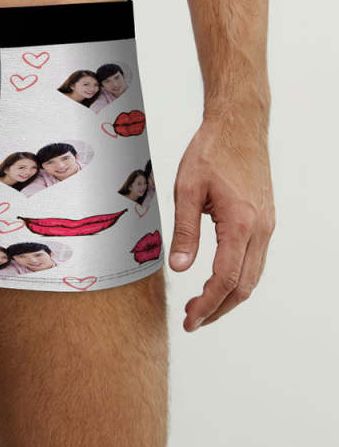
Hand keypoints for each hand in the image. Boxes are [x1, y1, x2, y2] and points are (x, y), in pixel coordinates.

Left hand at [168, 113, 274, 330]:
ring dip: (228, 295)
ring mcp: (267, 225)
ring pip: (253, 275)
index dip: (207, 304)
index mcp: (241, 224)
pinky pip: (255, 259)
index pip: (226, 278)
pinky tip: (216, 278)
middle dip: (218, 308)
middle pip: (244, 286)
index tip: (190, 319)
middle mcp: (261, 229)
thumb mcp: (187, 190)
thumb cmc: (211, 152)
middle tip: (192, 320)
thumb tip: (179, 267)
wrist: (239, 126)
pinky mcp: (265, 220)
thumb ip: (184, 231)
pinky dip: (237, 277)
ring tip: (200, 304)